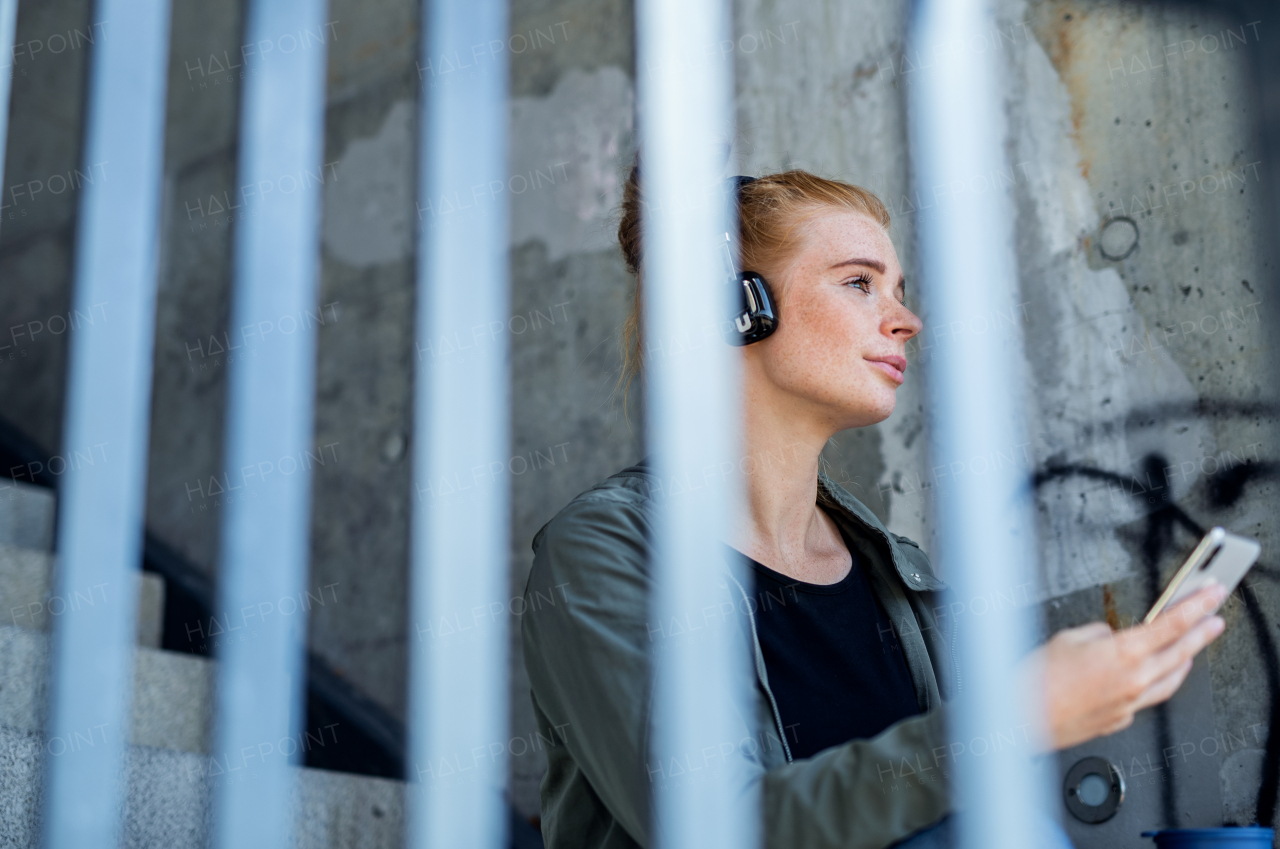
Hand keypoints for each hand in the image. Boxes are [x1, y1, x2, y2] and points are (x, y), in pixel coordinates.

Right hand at [1024, 584, 1226, 750]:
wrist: (1021, 716)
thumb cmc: (1037, 680)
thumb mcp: (1067, 638)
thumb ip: (1098, 634)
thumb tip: (1111, 638)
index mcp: (1122, 653)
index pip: (1171, 625)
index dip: (1196, 607)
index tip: (1211, 597)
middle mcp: (1134, 681)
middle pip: (1181, 653)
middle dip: (1202, 633)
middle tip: (1216, 620)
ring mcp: (1129, 704)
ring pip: (1171, 681)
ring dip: (1185, 661)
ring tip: (1192, 650)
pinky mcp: (1119, 719)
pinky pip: (1148, 698)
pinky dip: (1154, 683)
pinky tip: (1150, 677)